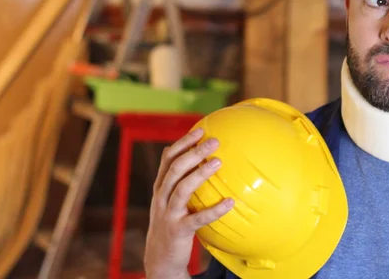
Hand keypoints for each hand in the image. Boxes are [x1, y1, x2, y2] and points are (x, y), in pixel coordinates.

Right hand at [144, 128, 233, 278]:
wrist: (159, 258)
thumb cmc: (170, 221)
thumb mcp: (170, 199)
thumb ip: (178, 179)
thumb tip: (188, 152)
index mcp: (161, 187)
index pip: (168, 159)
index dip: (183, 143)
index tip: (200, 130)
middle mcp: (162, 198)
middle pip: (175, 170)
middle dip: (193, 153)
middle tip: (214, 141)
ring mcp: (168, 214)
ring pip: (182, 190)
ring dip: (200, 174)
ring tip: (219, 163)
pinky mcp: (178, 231)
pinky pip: (197, 219)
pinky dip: (214, 210)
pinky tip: (230, 202)